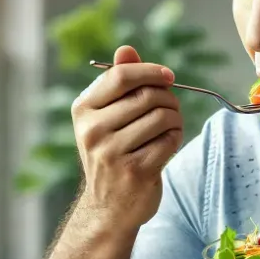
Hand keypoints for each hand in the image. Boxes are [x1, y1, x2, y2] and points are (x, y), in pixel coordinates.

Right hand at [70, 45, 183, 229]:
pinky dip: (176, 139)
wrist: (107, 208)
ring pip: (162, 117)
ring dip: (175, 120)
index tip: (169, 77)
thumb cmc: (112, 154)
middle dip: (168, 99)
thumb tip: (126, 49)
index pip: (122, 76)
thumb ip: (119, 81)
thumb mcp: (107, 117)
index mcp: (83, 110)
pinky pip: (169, 140)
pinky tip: (167, 146)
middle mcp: (93, 130)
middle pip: (148, 96)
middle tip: (170, 110)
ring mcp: (112, 153)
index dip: (151, 71)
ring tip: (169, 129)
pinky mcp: (136, 172)